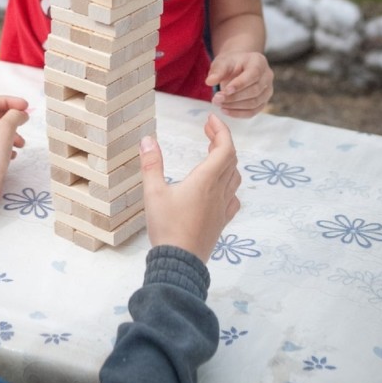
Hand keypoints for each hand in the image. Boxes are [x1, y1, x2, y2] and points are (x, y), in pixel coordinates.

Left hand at [0, 95, 28, 210]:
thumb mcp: (6, 127)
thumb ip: (15, 115)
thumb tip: (21, 114)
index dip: (10, 100)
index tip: (25, 106)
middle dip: (13, 117)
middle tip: (25, 120)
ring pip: (0, 131)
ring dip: (14, 133)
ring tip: (21, 143)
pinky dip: (9, 146)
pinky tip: (14, 154)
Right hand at [140, 114, 240, 262]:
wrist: (180, 264)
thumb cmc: (167, 227)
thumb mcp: (153, 193)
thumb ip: (151, 164)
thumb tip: (147, 140)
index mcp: (206, 180)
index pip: (225, 148)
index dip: (221, 130)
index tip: (210, 118)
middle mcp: (219, 192)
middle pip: (231, 159)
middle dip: (221, 140)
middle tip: (207, 130)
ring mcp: (223, 208)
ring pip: (234, 177)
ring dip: (227, 160)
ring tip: (212, 154)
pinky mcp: (221, 222)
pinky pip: (233, 197)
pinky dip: (229, 184)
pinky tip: (219, 187)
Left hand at [206, 51, 272, 117]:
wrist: (238, 67)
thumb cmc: (231, 64)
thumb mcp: (222, 62)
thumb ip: (217, 71)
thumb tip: (209, 81)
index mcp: (258, 62)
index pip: (253, 74)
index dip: (240, 84)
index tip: (225, 91)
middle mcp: (267, 76)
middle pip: (254, 90)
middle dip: (234, 97)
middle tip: (216, 99)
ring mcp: (267, 90)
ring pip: (254, 103)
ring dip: (235, 106)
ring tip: (219, 104)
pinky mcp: (263, 102)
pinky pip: (253, 111)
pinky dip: (239, 113)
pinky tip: (225, 110)